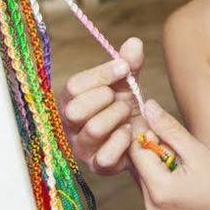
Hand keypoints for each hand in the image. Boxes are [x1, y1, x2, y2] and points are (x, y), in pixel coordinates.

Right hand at [62, 37, 145, 174]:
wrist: (140, 135)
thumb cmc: (125, 104)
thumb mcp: (127, 81)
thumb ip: (129, 63)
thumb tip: (134, 43)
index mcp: (70, 99)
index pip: (73, 86)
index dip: (101, 74)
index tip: (124, 68)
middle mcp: (69, 124)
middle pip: (75, 110)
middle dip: (105, 98)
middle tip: (120, 97)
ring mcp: (82, 147)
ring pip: (94, 129)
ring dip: (118, 117)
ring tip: (127, 114)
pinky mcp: (97, 166)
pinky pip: (106, 156)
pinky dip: (123, 141)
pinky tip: (130, 132)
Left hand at [128, 101, 209, 209]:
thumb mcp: (197, 151)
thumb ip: (169, 129)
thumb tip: (148, 107)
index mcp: (160, 192)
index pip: (136, 152)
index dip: (142, 132)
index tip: (153, 118)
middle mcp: (152, 208)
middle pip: (138, 166)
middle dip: (152, 148)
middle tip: (177, 142)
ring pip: (145, 178)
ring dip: (157, 163)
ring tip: (185, 161)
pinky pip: (153, 191)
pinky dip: (162, 177)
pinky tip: (184, 174)